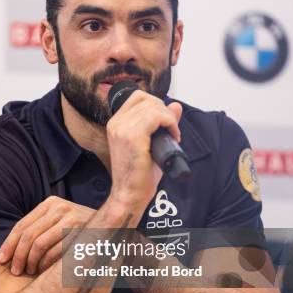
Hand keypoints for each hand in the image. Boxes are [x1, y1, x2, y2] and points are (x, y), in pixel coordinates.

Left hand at [0, 196, 95, 275]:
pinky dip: (46, 265)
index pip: (22, 225)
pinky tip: (44, 271)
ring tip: (30, 271)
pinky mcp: (81, 233)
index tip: (1, 260)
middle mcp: (60, 207)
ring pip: (40, 245)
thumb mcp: (59, 222)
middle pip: (28, 236)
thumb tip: (8, 251)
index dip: (9, 244)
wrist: (114, 227)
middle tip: (15, 271)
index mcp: (50, 203)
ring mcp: (72, 219)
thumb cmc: (80, 230)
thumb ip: (40, 229)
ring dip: (32, 262)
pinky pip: (56, 253)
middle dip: (18, 256)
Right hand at [107, 90, 181, 213]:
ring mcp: (122, 129)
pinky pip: (157, 117)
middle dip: (165, 111)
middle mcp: (116, 123)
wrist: (129, 195)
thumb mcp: (152, 144)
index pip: (138, 97)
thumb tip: (176, 106)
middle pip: (147, 99)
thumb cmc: (138, 175)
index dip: (157, 105)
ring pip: (154, 107)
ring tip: (173, 136)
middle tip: (171, 130)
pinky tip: (173, 137)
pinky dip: (170, 124)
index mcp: (116, 123)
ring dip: (169, 119)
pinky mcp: (133, 137)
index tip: (165, 122)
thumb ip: (162, 123)